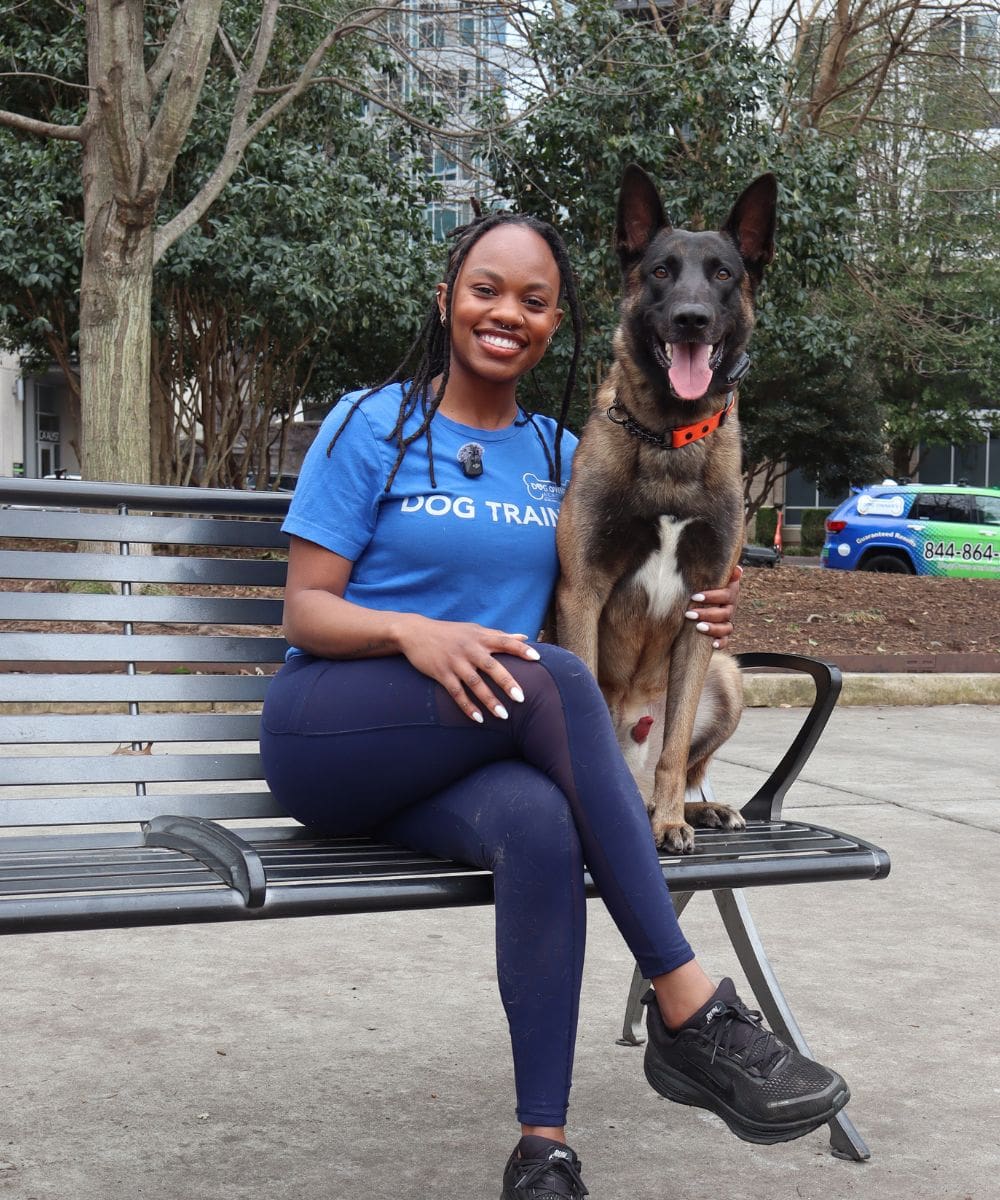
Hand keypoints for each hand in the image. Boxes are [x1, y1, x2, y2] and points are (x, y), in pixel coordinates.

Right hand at [394, 615, 539, 723]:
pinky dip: (467, 706)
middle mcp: (469, 649)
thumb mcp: (474, 629)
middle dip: (506, 682)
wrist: (415, 632)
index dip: (521, 649)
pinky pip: (456, 693)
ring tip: (503, 716)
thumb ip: (499, 635)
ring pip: (474, 683)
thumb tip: (525, 637)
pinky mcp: (441, 673)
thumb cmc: (450, 632)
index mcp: (480, 637)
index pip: (505, 641)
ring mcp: (455, 662)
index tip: (537, 658)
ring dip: (489, 700)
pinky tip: (478, 718)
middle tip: (521, 699)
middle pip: (491, 666)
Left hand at [685, 565, 741, 649]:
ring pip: (726, 628)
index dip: (713, 596)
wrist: (698, 598)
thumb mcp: (709, 577)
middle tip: (690, 614)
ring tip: (699, 627)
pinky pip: (725, 641)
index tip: (695, 597)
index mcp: (729, 594)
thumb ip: (721, 572)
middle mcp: (730, 608)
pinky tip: (713, 645)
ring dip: (713, 628)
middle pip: (725, 613)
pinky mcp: (721, 634)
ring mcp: (727, 622)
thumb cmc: (702, 584)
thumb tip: (738, 570)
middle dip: (707, 613)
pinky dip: (721, 643)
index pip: (726, 595)